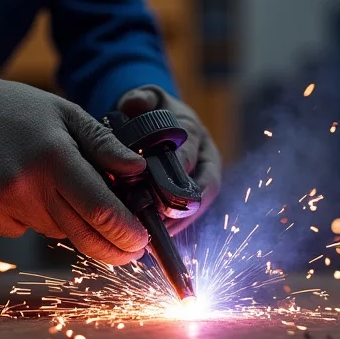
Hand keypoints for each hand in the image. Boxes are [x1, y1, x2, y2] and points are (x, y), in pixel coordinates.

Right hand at [0, 53, 148, 264]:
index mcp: (52, 156)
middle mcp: (22, 185)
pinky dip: (25, 216)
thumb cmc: (15, 111)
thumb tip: (139, 170)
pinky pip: (18, 230)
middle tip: (127, 249)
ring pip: (51, 231)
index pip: (100, 209)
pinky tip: (13, 186)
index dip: (127, 233)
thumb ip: (104, 145)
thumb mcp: (66, 114)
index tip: (142, 243)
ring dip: (62, 218)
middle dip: (109, 246)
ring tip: (44, 181)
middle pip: (80, 234)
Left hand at [117, 87, 221, 233]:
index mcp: (193, 132)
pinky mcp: (194, 194)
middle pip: (202, 188)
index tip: (157, 193)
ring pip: (199, 206)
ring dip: (179, 223)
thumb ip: (139, 99)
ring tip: (156, 238)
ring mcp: (202, 177)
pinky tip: (155, 239)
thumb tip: (136, 103)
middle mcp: (204, 156)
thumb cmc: (151, 110)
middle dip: (180, 208)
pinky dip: (174, 227)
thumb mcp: (144, 98)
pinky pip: (190, 214)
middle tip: (158, 223)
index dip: (175, 177)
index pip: (189, 156)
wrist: (157, 118)